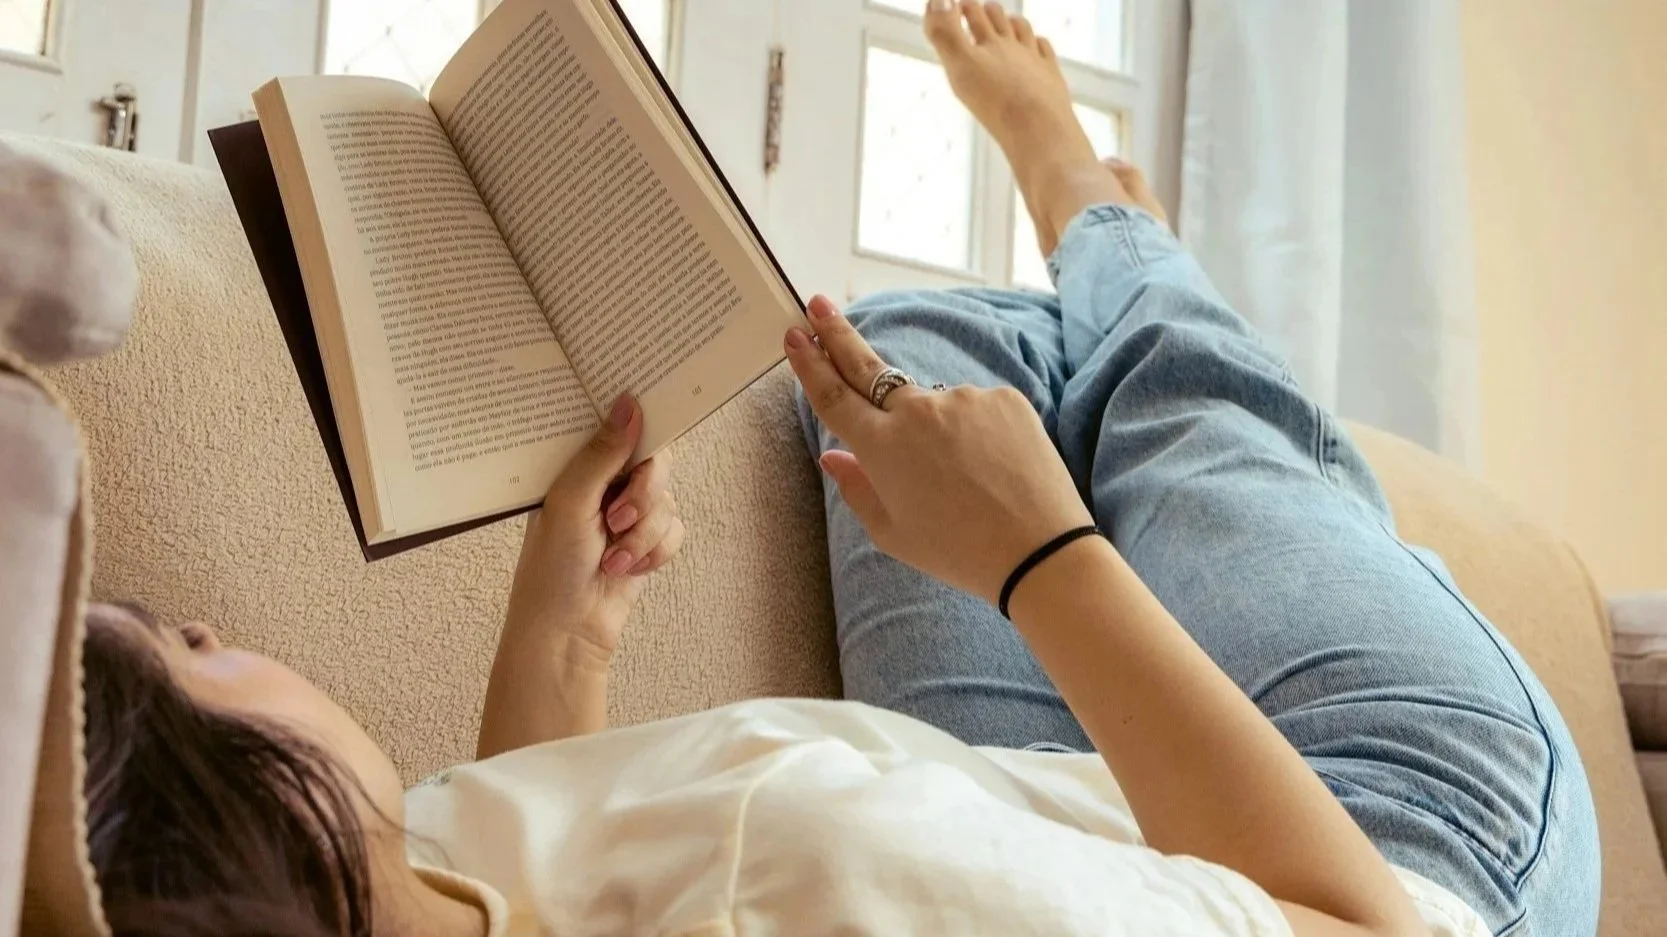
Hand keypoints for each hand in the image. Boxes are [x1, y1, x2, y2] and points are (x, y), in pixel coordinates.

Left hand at [503, 395, 685, 660]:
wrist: (567, 632)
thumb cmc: (551, 569)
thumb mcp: (571, 502)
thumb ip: (602, 454)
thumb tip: (629, 405)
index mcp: (576, 466)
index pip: (619, 428)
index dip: (639, 427)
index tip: (653, 428)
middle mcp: (604, 484)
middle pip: (654, 463)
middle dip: (643, 496)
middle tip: (617, 519)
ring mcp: (627, 513)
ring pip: (667, 501)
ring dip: (644, 534)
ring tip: (613, 559)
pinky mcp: (646, 540)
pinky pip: (675, 530)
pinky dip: (655, 552)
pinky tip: (627, 569)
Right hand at [785, 295, 1091, 604]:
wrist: (1041, 551)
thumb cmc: (959, 551)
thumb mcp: (892, 533)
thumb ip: (856, 488)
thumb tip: (832, 455)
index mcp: (882, 447)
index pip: (834, 396)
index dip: (810, 364)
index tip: (795, 336)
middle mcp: (917, 411)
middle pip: (866, 364)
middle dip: (837, 333)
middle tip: (818, 304)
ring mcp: (962, 398)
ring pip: (934, 405)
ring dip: (937, 429)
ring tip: (965, 479)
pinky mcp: (1003, 397)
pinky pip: (976, 409)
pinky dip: (976, 432)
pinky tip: (992, 468)